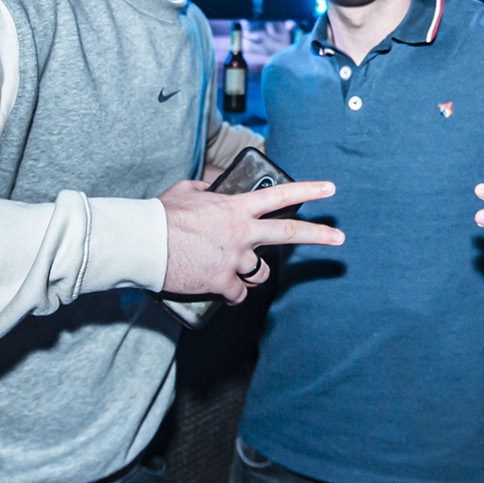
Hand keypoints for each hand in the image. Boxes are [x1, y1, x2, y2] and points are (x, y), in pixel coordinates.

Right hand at [161, 179, 342, 302]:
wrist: (143, 243)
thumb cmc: (160, 215)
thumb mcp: (187, 192)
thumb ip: (205, 191)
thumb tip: (209, 192)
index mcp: (235, 207)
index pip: (280, 196)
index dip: (308, 191)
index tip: (330, 189)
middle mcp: (242, 232)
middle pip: (289, 234)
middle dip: (319, 235)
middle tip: (340, 238)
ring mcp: (234, 259)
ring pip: (260, 272)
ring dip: (253, 273)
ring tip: (236, 270)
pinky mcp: (222, 282)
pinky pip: (237, 293)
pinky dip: (231, 292)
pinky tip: (219, 288)